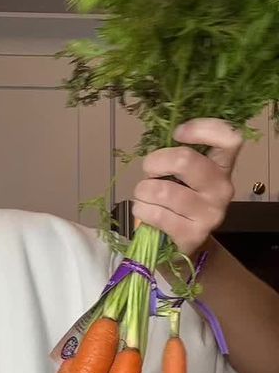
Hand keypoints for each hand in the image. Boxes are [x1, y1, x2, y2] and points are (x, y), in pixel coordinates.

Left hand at [132, 117, 241, 257]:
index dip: (202, 128)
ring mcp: (210, 213)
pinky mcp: (193, 234)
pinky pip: (157, 214)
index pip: (230, 138)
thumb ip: (179, 155)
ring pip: (163, 190)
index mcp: (223, 166)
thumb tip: (161, 137)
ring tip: (144, 196)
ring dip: (143, 190)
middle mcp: (222, 188)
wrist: (183, 244)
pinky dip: (142, 210)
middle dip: (155, 162)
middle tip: (149, 172)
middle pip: (185, 160)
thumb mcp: (184, 174)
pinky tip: (144, 211)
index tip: (177, 133)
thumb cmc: (178, 200)